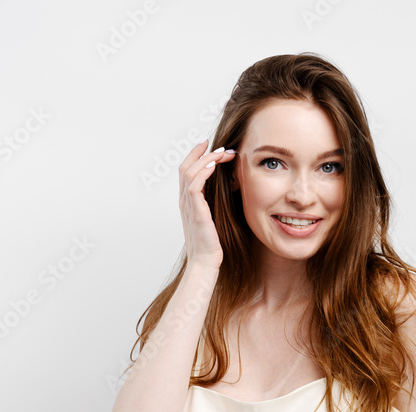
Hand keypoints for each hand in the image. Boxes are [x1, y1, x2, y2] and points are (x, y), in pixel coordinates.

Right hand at [178, 139, 234, 268]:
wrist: (205, 262)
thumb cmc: (212, 245)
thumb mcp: (214, 219)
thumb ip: (215, 204)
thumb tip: (231, 189)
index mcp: (188, 202)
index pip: (187, 172)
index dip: (197, 156)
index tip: (211, 146)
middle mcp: (184, 201)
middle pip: (185, 167)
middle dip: (202, 152)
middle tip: (221, 146)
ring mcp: (188, 206)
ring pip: (189, 172)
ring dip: (207, 158)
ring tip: (223, 152)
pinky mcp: (195, 211)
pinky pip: (194, 184)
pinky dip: (203, 171)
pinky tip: (215, 164)